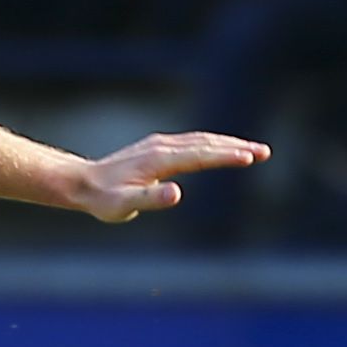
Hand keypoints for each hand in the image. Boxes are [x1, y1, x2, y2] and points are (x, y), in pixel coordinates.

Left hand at [65, 132, 270, 222]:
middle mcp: (161, 147)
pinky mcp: (156, 147)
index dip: (225, 156)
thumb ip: (149, 199)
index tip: (250, 157)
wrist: (81, 183)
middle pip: (205, 143)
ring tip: (253, 150)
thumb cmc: (103, 200)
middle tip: (265, 152)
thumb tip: (176, 192)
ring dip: (227, 142)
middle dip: (236, 146)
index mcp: (159, 160)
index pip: (200, 155)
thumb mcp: (123, 206)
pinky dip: (212, 143)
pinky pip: (191, 141)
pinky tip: (221, 148)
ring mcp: (159, 145)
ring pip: (200, 140)